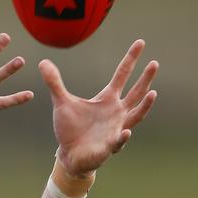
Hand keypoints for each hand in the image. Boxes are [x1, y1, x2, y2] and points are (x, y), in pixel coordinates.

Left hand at [41, 41, 158, 176]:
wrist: (69, 154)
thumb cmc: (70, 128)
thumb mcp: (61, 103)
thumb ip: (55, 83)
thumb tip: (43, 62)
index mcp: (107, 99)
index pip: (122, 75)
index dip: (131, 59)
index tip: (140, 42)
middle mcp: (117, 111)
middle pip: (136, 92)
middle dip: (145, 79)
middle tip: (154, 63)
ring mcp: (116, 128)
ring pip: (135, 116)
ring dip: (144, 106)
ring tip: (152, 93)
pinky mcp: (109, 146)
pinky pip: (118, 141)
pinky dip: (122, 137)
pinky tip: (125, 132)